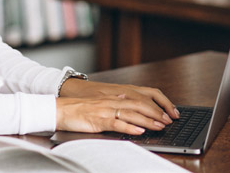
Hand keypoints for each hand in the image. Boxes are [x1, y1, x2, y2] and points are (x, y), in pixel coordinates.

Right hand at [55, 80, 178, 134]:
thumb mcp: (100, 104)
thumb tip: (128, 106)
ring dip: (147, 120)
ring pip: (131, 114)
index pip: (140, 99)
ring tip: (159, 126)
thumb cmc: (79, 109)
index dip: (155, 105)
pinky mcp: (98, 120)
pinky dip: (129, 127)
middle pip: (139, 105)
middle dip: (155, 113)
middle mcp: (112, 102)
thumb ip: (114, 104)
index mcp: (114, 98)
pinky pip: (116, 123)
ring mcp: (106, 110)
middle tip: (168, 120)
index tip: (168, 113)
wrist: (60, 109)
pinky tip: (138, 131)